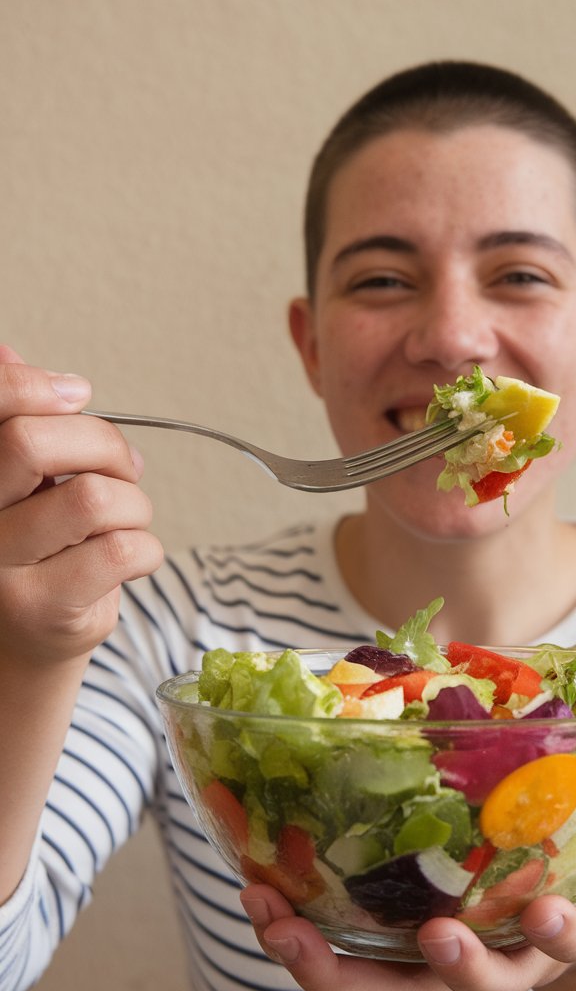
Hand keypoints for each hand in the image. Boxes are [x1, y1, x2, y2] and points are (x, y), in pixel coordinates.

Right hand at [0, 345, 163, 667]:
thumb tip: (6, 352)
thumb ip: (14, 418)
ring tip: (127, 520)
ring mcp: (0, 569)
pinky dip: (146, 548)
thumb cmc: (35, 544)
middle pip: (30, 444)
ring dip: (133, 503)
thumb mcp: (22, 476)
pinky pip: (121, 550)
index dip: (30, 386)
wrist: (26, 638)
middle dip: (100, 444)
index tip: (75, 394)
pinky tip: (132, 558)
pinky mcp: (43, 607)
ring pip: (92, 498)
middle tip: (122, 467)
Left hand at [239, 766, 575, 990]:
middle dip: (433, 970)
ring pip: (381, 986)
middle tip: (422, 939)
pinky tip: (258, 886)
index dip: (557, 935)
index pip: (559, 944)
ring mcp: (436, 952)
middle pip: (454, 987)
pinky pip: (344, 951)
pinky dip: (301, 931)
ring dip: (323, 963)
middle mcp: (492, 954)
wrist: (564, 893)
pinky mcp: (392, 935)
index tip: (548, 914)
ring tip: (270, 915)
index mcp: (557, 928)